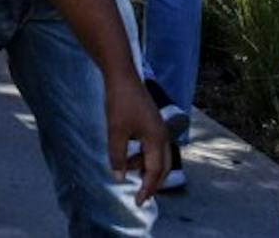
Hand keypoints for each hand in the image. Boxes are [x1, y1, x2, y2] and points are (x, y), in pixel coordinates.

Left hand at [105, 72, 169, 203]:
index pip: (155, 171)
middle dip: (152, 182)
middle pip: (163, 167)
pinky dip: (144, 155)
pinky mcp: (152, 122)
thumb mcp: (115, 131)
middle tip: (140, 195)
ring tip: (127, 168)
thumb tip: (119, 177)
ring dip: (145, 166)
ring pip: (158, 156)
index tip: (139, 202)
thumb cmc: (119, 102)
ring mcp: (159, 128)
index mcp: (156, 139)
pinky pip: (153, 146)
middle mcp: (163, 135)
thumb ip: (117, 156)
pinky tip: (129, 154)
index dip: (147, 188)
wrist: (122, 75)